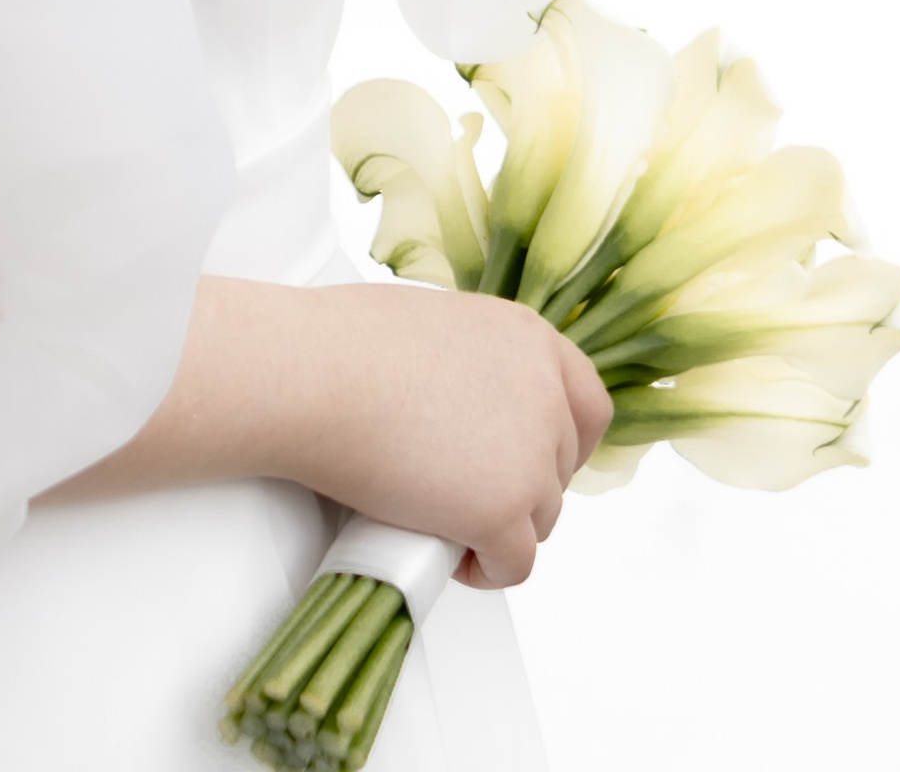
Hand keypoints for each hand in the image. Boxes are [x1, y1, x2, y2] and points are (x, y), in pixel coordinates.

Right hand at [58, 277, 610, 590]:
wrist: (312, 376)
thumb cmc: (344, 346)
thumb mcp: (436, 328)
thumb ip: (473, 365)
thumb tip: (463, 403)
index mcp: (529, 339)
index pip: (587, 404)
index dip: (563, 442)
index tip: (532, 463)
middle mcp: (544, 393)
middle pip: (561, 466)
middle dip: (520, 488)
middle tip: (468, 496)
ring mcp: (530, 454)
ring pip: (542, 518)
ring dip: (501, 528)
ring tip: (448, 525)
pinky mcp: (501, 510)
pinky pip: (516, 563)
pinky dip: (487, 570)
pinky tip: (454, 559)